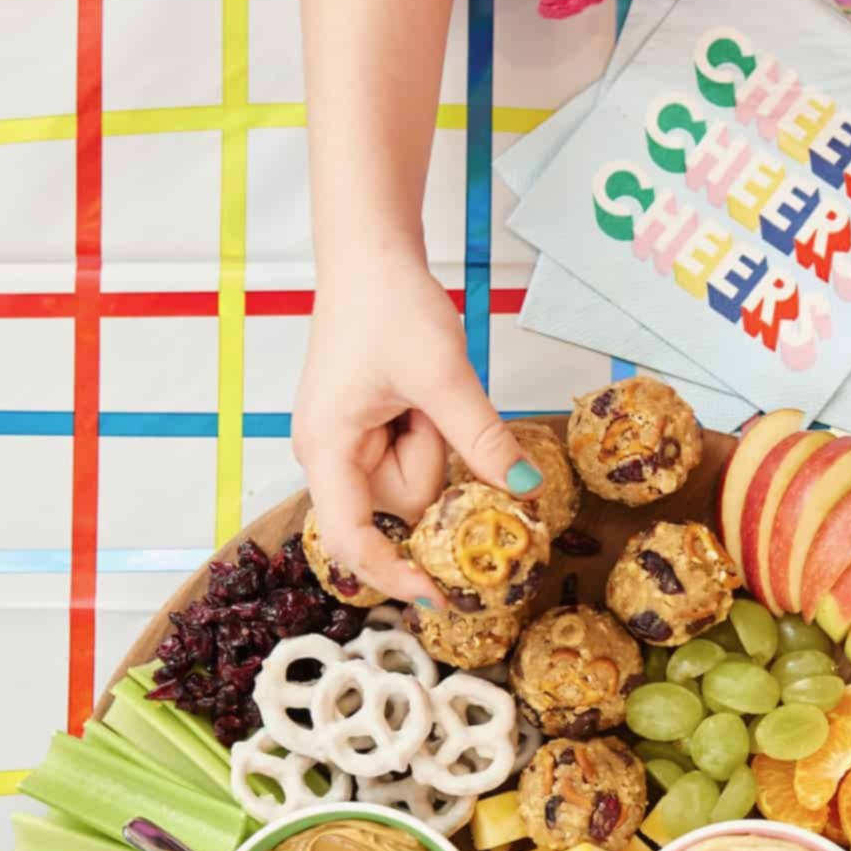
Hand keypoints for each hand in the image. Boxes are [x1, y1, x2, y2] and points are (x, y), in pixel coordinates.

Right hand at [292, 250, 541, 603]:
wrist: (370, 254)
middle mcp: (327, 457)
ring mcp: (345, 447)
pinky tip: (417, 399)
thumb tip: (524, 490)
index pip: (352, 540)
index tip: (438, 596)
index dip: (393, 574)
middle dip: (431, 465)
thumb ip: (481, 438)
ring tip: (419, 391)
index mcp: (326, 450)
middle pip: (400, 507)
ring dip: (433, 445)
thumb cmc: (388, 303)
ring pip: (413, 485)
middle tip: (425, 404)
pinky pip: (411, 460)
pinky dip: (427, 436)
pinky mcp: (365, 435)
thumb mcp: (443, 374)